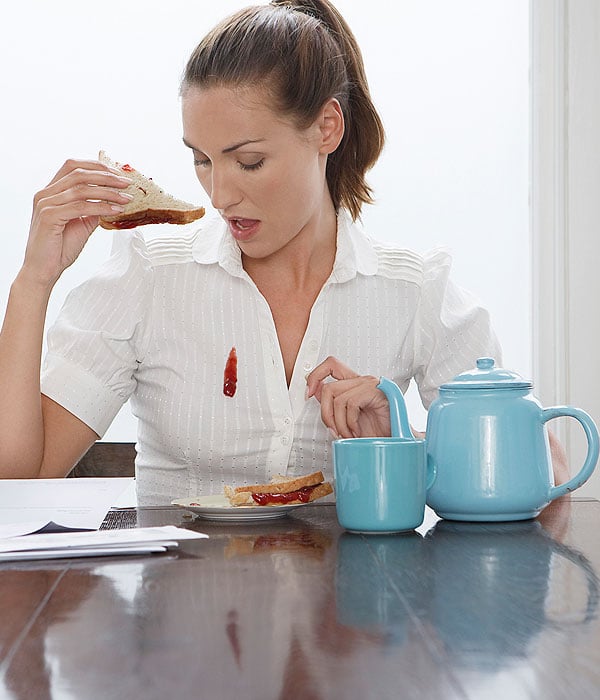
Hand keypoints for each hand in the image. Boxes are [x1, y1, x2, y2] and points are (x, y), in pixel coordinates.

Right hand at [22, 159, 132, 287]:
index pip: (72, 166)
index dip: (96, 166)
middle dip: (106, 176)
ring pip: (82, 189)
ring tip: (127, 198)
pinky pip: (81, 207)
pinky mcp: (49, 216)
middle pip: (78, 173)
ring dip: (108, 192)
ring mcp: (45, 204)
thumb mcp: (81, 224)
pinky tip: (116, 210)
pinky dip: (101, 207)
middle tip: (127, 183)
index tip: (117, 174)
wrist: (43, 270)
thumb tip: (110, 201)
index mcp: (50, 192)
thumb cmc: (59, 248)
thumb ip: (92, 210)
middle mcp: (45, 194)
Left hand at [306, 356, 390, 437]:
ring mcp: (370, 385)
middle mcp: (361, 380)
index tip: (308, 394)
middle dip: (325, 414)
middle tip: (333, 430)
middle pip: (328, 388)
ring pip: (337, 398)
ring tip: (347, 434)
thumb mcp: (347, 417)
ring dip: (339, 423)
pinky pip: (351, 404)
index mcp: (354, 383)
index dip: (315, 376)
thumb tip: (313, 391)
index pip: (330, 365)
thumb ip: (333, 402)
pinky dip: (350, 422)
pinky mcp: (376, 392)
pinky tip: (357, 432)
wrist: (397, 442)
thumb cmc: (375, 431)